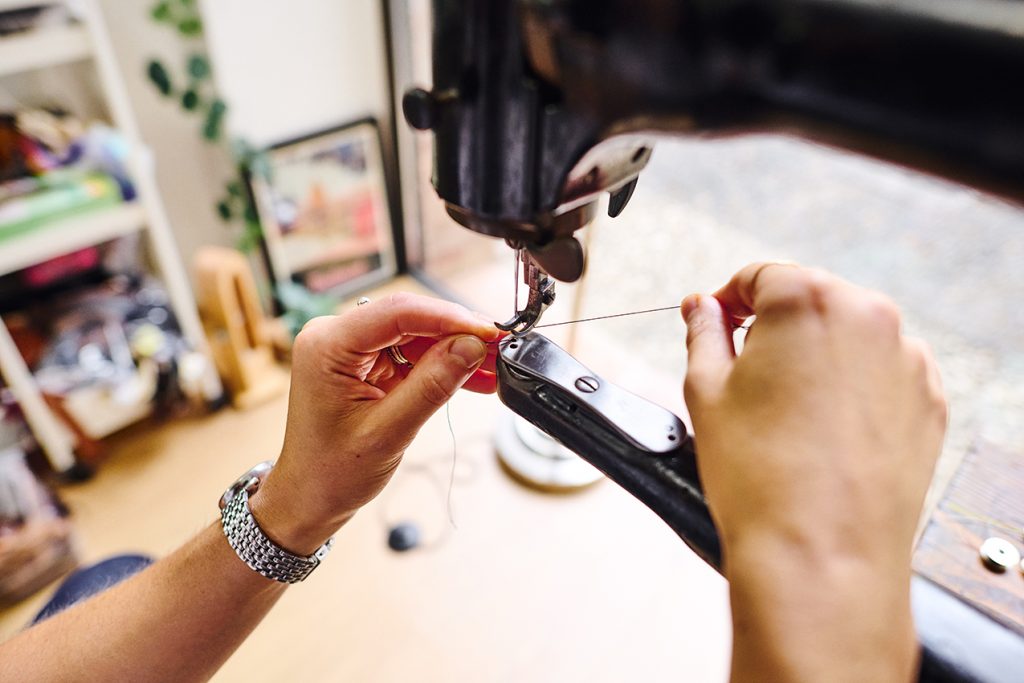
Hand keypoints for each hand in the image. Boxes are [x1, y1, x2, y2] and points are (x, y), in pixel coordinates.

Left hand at [251, 293, 501, 553]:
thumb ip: (432, 385)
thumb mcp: (388, 432)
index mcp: (326, 346)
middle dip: (458, 333)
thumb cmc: (331, 472)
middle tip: (500, 348)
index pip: (398, 312)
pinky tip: (473, 376)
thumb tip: (471, 347)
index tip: (487, 332)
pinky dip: (441, 364)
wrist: (309, 497)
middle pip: (409, 318)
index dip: (449, 318)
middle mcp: (334, 337)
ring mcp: (349, 348)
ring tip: (494, 366)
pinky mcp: (364, 363)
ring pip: (416, 333)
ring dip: (455, 350)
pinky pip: (410, 352)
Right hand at [681, 263, 945, 681]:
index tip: (715, 324)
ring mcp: (906, 359)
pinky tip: (822, 430)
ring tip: (785, 412)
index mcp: (808, 299)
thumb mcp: (705, 390)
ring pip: (849, 336)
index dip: (728, 300)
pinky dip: (853, 388)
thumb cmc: (759, 476)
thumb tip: (701, 307)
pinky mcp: (928, 401)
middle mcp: (868, 316)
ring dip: (816, 356)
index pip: (760, 276)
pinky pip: (882, 374)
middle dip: (774, 327)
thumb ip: (702, 332)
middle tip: (744, 375)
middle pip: (810, 299)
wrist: (820, 553)